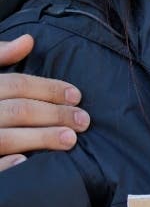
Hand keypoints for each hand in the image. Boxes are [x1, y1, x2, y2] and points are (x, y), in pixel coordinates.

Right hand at [0, 35, 87, 169]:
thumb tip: (28, 40)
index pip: (17, 84)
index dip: (50, 89)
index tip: (77, 95)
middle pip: (17, 110)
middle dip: (54, 114)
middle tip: (84, 121)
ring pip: (5, 137)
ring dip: (39, 139)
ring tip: (70, 140)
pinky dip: (3, 166)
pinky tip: (24, 163)